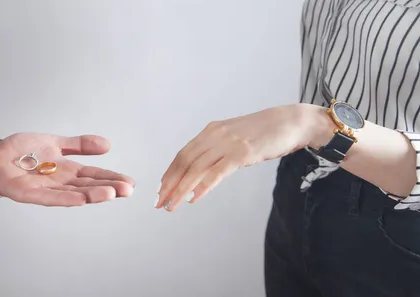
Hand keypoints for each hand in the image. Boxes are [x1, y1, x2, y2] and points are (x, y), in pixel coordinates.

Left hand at [0, 133, 134, 206]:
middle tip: (128, 190)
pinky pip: (49, 198)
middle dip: (108, 188)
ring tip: (111, 194)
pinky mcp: (28, 194)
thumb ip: (79, 145)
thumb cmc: (20, 151)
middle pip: (87, 186)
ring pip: (73, 193)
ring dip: (92, 194)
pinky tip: (81, 199)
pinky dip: (65, 198)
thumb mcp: (55, 142)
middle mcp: (59, 182)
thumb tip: (107, 145)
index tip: (130, 182)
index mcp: (66, 170)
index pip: (93, 175)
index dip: (111, 178)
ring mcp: (45, 190)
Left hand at [156, 103, 330, 210]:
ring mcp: (227, 143)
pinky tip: (195, 198)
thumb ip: (217, 149)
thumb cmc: (263, 132)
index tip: (160, 190)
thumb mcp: (233, 137)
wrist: (290, 122)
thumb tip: (202, 170)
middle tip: (159, 202)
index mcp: (210, 131)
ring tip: (172, 205)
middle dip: (169, 184)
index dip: (169, 173)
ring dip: (181, 190)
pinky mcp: (242, 153)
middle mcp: (214, 135)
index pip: (182, 155)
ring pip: (196, 169)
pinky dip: (203, 186)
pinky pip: (217, 172)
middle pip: (184, 163)